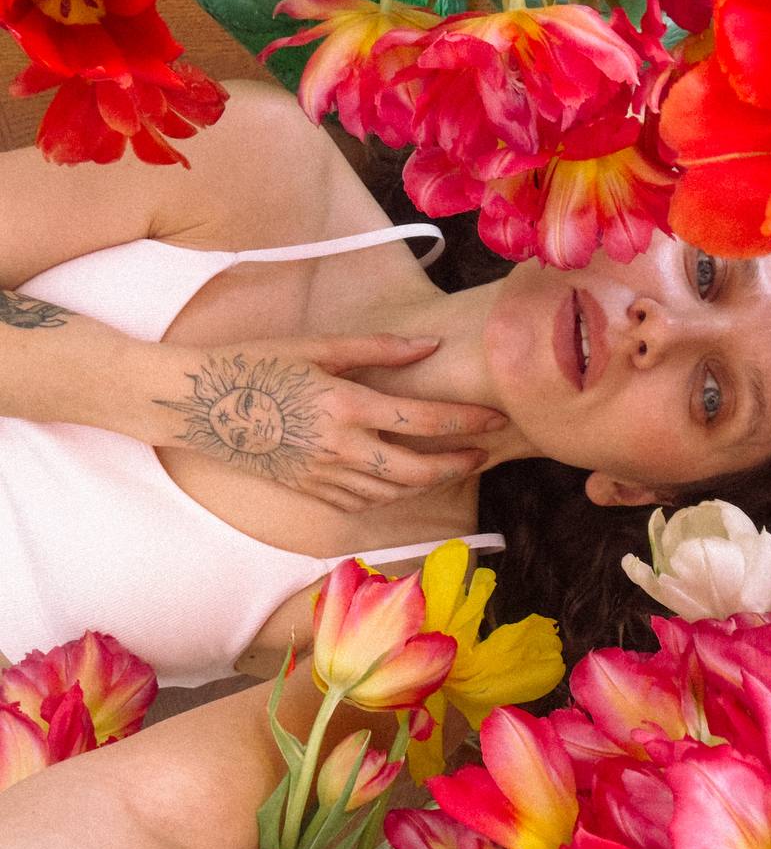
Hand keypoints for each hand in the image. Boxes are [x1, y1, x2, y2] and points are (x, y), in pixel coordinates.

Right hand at [153, 334, 505, 510]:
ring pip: (394, 492)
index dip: (467, 420)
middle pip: (417, 469)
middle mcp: (339, 448)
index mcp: (345, 405)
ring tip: (453, 464)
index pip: (423, 419)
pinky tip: (406, 479)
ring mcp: (323, 476)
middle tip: (485, 450)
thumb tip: (430, 347)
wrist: (196, 405)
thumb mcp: (317, 346)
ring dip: (430, 481)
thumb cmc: (255, 363)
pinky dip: (394, 493)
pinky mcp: (309, 491)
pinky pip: (363, 501)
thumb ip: (378, 348)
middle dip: (458, 462)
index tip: (496, 416)